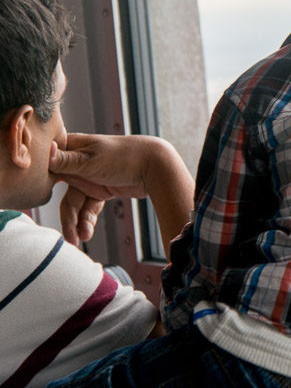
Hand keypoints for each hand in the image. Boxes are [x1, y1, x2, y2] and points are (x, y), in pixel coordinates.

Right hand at [50, 132, 194, 257]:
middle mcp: (78, 163)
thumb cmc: (123, 157)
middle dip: (65, 214)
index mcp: (72, 148)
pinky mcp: (101, 190)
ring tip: (79, 239)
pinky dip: (87, 221)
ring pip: (75, 204)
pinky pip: (89, 209)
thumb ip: (66, 160)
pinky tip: (87, 233)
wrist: (155, 166)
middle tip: (66, 235)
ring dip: (77, 222)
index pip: (48, 164)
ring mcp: (90, 177)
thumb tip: (44, 150)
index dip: (41, 179)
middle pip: (60, 191)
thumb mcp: (90, 160)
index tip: (37, 194)